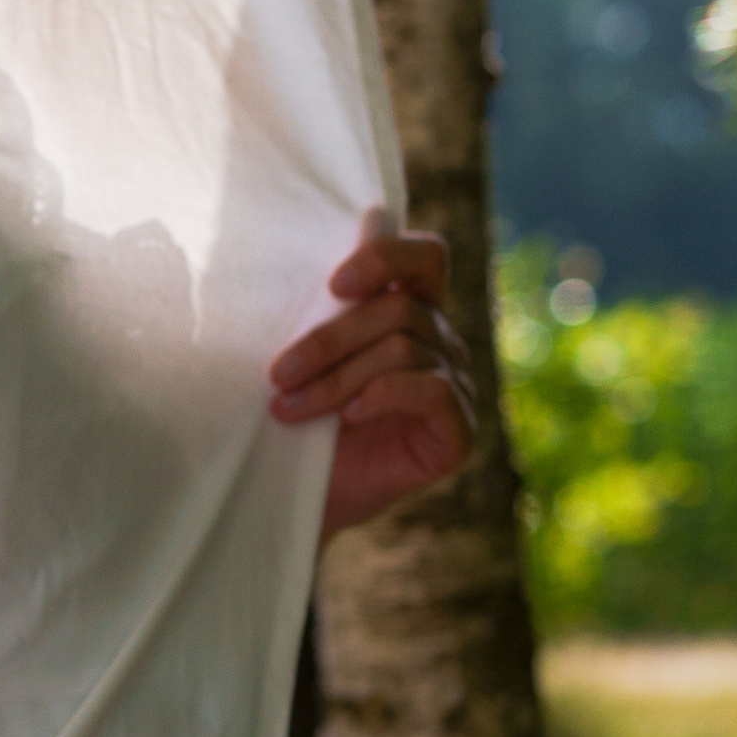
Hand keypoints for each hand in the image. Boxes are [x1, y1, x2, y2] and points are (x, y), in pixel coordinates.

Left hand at [268, 222, 475, 539]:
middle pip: (399, 309)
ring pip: (404, 350)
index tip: (333, 285)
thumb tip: (337, 239)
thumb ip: (323, 307)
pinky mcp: (459, 431)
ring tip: (287, 407)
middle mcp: (441, 342)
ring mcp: (457, 385)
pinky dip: (383, 395)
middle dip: (328, 340)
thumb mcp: (306, 358)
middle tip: (277, 374)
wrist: (303, 496)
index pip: (426, 256)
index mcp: (411, 309)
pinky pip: (433, 390)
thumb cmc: (300, 419)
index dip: (387, 256)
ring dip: (336, 378)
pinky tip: (349, 418)